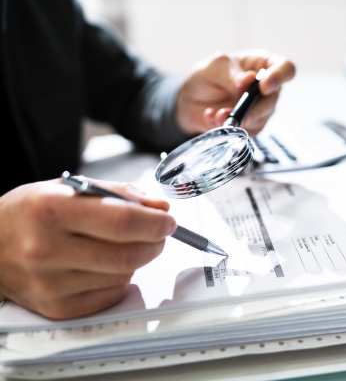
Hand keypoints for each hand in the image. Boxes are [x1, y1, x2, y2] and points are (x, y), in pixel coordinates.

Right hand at [0, 179, 175, 318]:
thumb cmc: (28, 213)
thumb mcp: (68, 187)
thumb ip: (119, 193)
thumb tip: (159, 209)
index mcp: (51, 210)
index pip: (122, 221)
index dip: (155, 222)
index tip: (168, 221)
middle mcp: (47, 249)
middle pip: (128, 253)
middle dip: (154, 242)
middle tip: (157, 233)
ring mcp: (50, 283)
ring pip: (124, 274)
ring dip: (137, 259)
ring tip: (123, 245)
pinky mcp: (57, 307)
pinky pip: (111, 294)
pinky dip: (120, 278)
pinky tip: (105, 265)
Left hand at [175, 49, 295, 135]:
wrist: (191, 99)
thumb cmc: (208, 75)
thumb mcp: (215, 65)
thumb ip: (230, 73)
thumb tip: (246, 83)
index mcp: (264, 64)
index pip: (286, 68)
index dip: (280, 77)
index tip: (264, 86)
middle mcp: (266, 88)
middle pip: (273, 99)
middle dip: (255, 108)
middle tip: (239, 112)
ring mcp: (260, 108)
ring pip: (261, 118)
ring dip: (239, 119)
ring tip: (219, 115)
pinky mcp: (250, 126)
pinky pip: (247, 131)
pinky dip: (229, 127)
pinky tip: (213, 118)